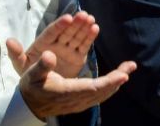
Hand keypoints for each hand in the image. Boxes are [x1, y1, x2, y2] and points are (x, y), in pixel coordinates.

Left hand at [7, 11, 97, 77]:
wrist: (42, 88)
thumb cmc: (30, 73)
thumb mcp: (21, 65)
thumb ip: (16, 54)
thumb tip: (9, 40)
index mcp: (43, 43)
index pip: (51, 32)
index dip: (59, 25)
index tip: (67, 18)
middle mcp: (57, 43)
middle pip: (66, 31)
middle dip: (75, 23)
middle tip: (83, 15)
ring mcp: (68, 49)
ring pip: (76, 36)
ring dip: (84, 27)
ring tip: (91, 19)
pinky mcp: (78, 56)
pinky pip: (84, 45)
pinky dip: (90, 37)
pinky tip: (95, 28)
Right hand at [20, 50, 135, 119]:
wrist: (28, 106)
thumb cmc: (31, 88)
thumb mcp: (32, 75)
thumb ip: (42, 65)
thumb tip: (49, 54)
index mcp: (67, 91)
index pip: (93, 88)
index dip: (109, 82)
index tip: (123, 75)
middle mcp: (76, 100)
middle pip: (102, 90)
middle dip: (118, 78)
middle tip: (131, 65)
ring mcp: (79, 103)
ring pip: (102, 94)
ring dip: (116, 82)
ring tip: (128, 68)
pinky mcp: (80, 103)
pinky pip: (99, 96)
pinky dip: (110, 86)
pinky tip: (117, 78)